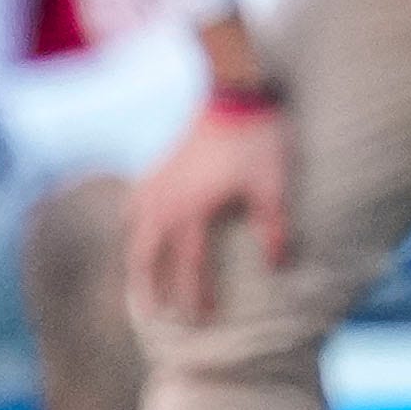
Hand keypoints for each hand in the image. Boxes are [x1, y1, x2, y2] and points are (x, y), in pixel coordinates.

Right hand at [128, 101, 289, 322]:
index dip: (196, 295)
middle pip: (145, 255)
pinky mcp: (156, 168)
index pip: (189, 265)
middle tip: (153, 316)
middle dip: (149, 288)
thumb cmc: (257, 139)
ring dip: (137, 258)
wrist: (233, 91)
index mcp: (191, 210)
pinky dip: (133, 224)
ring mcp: (155, 183)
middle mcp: (164, 201)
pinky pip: (133, 204)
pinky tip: (138, 229)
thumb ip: (274, 229)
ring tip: (141, 281)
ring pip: (133, 231)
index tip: (204, 318)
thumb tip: (277, 267)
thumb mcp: (272, 186)